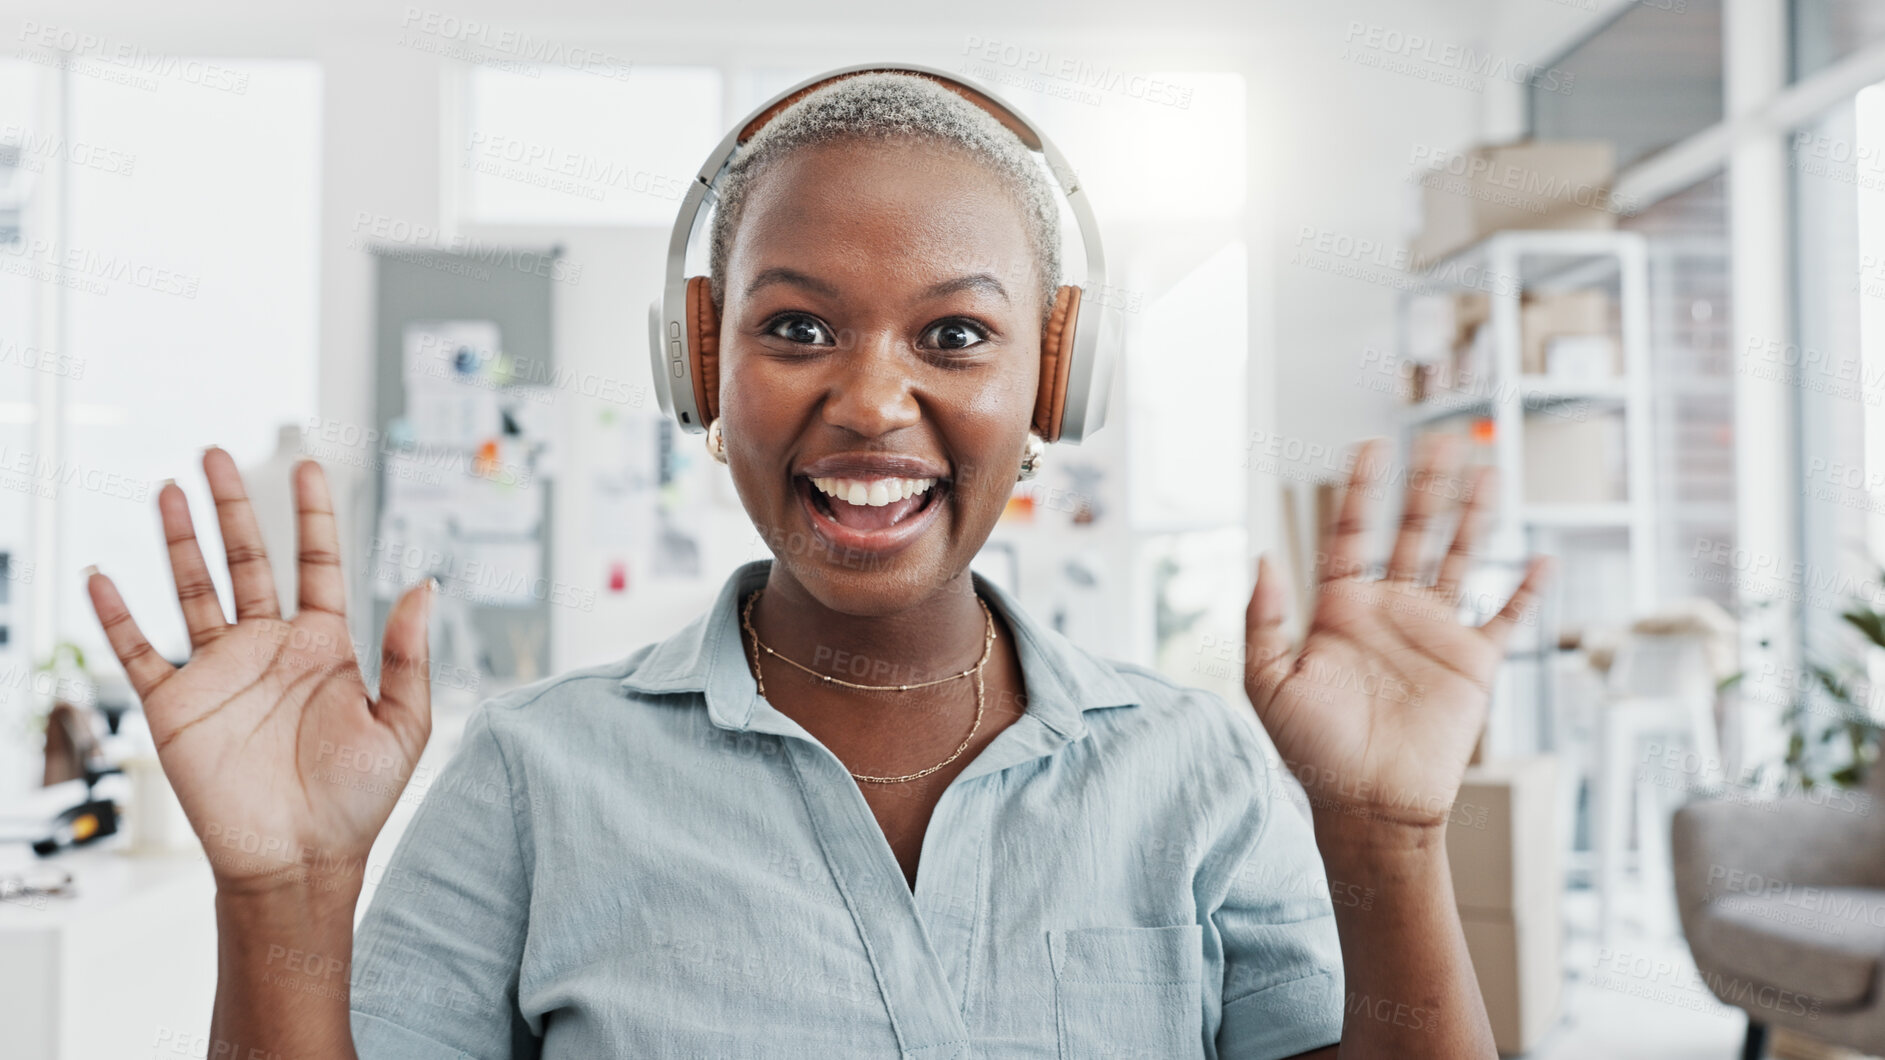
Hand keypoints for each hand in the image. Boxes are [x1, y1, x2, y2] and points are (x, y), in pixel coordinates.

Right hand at [84, 448, 433, 895]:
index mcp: (326, 646)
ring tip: (169, 489)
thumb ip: (410, 654)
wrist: (300, 861)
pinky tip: (103, 576)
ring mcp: (221, 672)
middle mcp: (270, 648)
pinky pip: (139, 652)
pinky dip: (117, 615)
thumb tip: (426, 584)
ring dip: (179, 541)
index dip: (313, 515)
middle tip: (217, 454)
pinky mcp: (177, 706)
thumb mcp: (402, 723)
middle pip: (248, 560)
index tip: (309, 465)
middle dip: (233, 507)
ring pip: (194, 589)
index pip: (318, 563)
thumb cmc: (358, 800)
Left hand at [1243, 435, 1551, 828]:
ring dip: (1474, 516)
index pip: (1349, 534)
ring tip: (1488, 471)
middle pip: (1412, 531)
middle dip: (1426, 485)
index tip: (1370, 447)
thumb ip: (1263, 621)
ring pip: (1460, 558)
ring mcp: (1434, 634)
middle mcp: (1389, 611)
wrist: (1369, 804)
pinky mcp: (1472, 664)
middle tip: (1442, 438)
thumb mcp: (1270, 683)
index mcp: (1340, 610)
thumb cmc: (1313, 752)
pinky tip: (1541, 560)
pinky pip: (1506, 618)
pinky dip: (1526, 591)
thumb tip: (1262, 556)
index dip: (1359, 491)